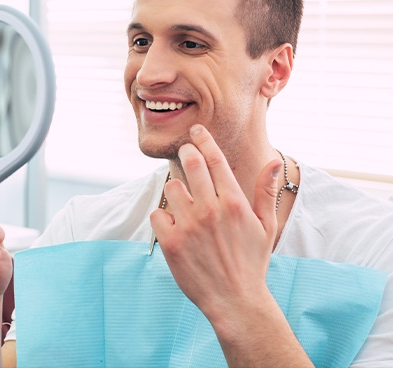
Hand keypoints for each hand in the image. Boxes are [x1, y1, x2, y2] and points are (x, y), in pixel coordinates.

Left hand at [150, 124, 281, 323]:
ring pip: (171, 187)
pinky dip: (164, 218)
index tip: (196, 130)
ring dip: (176, 191)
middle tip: (185, 153)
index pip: (215, 159)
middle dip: (186, 152)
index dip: (204, 139)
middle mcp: (211, 209)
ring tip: (186, 205)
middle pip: (189, 163)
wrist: (235, 301)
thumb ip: (265, 191)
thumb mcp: (266, 226)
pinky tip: (176, 228)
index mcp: (234, 203)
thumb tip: (273, 161)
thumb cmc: (251, 261)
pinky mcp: (171, 242)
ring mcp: (189, 225)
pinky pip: (158, 214)